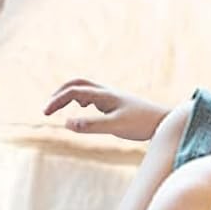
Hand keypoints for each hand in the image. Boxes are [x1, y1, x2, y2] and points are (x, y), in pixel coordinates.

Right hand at [42, 79, 165, 140]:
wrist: (165, 121)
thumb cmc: (142, 124)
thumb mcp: (115, 126)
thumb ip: (91, 125)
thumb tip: (66, 123)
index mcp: (104, 95)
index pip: (73, 91)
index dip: (57, 100)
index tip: (45, 113)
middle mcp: (107, 93)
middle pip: (77, 84)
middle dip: (60, 93)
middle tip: (48, 108)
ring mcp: (113, 98)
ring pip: (86, 89)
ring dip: (70, 95)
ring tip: (59, 109)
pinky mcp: (118, 105)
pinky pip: (95, 97)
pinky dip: (82, 101)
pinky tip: (84, 114)